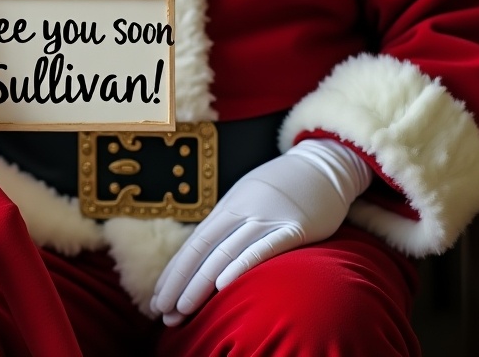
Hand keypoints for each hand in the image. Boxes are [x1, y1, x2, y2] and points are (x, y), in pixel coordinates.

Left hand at [150, 138, 371, 325]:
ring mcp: (266, 218)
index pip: (194, 244)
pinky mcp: (294, 228)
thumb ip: (228, 225)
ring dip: (201, 282)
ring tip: (182, 308)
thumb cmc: (281, 189)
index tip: (158, 298)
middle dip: (179, 283)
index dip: (174, 272)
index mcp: (228, 207)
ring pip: (225, 252)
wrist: (321, 167)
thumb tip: (203, 254)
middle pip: (202, 250)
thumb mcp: (248, 200)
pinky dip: (241, 265)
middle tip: (161, 311)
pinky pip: (264, 248)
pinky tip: (223, 284)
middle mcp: (241, 211)